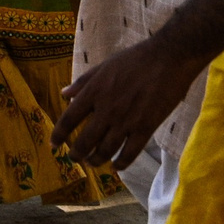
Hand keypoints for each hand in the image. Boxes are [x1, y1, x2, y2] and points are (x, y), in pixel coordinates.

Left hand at [53, 34, 206, 168]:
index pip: (68, 119)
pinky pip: (129, 153)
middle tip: (74, 159)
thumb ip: (83, 82)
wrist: (169, 58)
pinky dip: (121, 163)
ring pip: (105, 151)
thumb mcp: (104, 66)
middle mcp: (106, 109)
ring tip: (92, 163)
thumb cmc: (136, 58)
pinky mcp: (145, 128)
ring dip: (95, 161)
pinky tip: (117, 166)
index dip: (58, 135)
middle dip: (76, 154)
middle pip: (85, 141)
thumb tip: (64, 94)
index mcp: (94, 91)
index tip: (54, 145)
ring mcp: (126, 120)